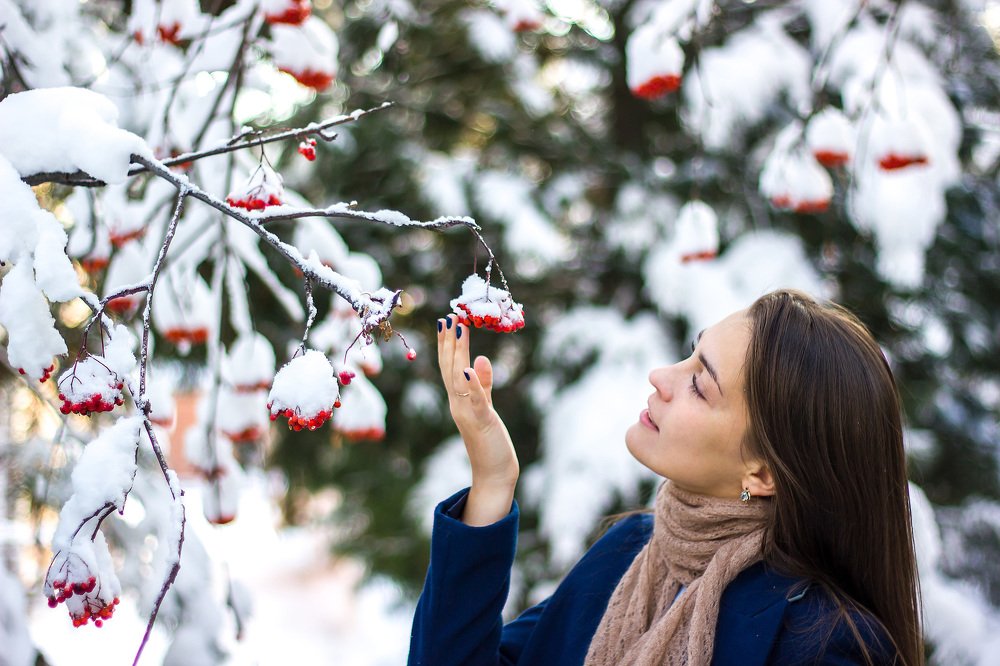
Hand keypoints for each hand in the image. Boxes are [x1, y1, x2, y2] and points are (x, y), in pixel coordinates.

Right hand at [437, 314, 517, 525]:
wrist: (493, 474)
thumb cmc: (489, 441)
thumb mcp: (486, 407)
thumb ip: (483, 384)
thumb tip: (480, 359)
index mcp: (458, 399)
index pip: (450, 367)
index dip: (448, 343)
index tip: (447, 319)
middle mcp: (457, 404)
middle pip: (450, 368)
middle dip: (450, 341)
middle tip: (449, 315)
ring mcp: (467, 413)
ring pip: (458, 378)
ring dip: (457, 353)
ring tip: (458, 329)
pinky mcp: (482, 423)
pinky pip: (475, 401)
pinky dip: (472, 384)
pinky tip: (469, 367)